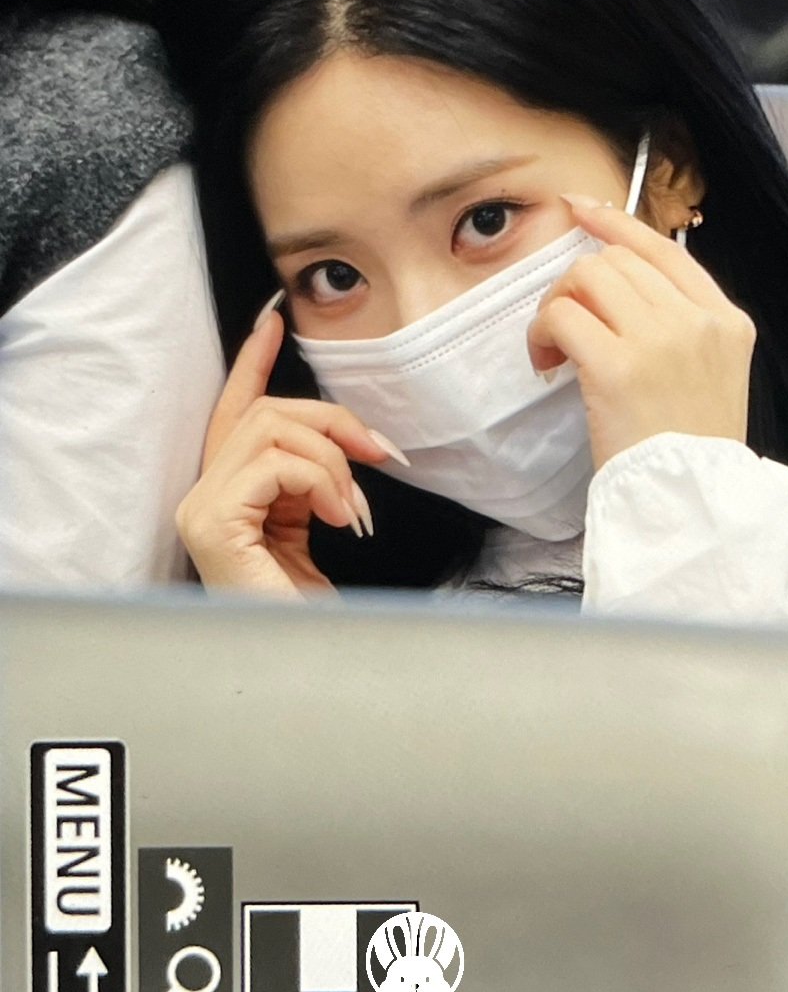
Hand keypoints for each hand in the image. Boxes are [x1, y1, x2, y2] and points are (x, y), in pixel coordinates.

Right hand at [176, 309, 403, 598]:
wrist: (308, 670)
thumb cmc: (312, 611)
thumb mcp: (316, 525)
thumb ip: (313, 480)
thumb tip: (348, 441)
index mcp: (230, 494)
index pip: (236, 412)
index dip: (253, 361)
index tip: (272, 320)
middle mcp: (204, 496)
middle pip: (267, 412)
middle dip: (334, 420)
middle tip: (382, 452)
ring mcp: (201, 509)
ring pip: (273, 428)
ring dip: (334, 458)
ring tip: (355, 508)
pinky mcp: (212, 522)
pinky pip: (276, 464)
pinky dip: (322, 481)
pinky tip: (341, 519)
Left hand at [526, 200, 756, 471]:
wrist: (690, 503)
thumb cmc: (689, 448)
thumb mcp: (712, 374)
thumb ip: (682, 324)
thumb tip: (616, 277)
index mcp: (727, 319)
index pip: (665, 248)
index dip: (616, 223)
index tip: (580, 210)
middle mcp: (697, 321)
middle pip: (617, 261)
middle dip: (577, 282)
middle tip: (563, 326)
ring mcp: (660, 340)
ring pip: (587, 277)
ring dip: (557, 304)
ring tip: (554, 348)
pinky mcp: (618, 367)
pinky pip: (563, 314)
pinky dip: (543, 332)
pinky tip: (547, 362)